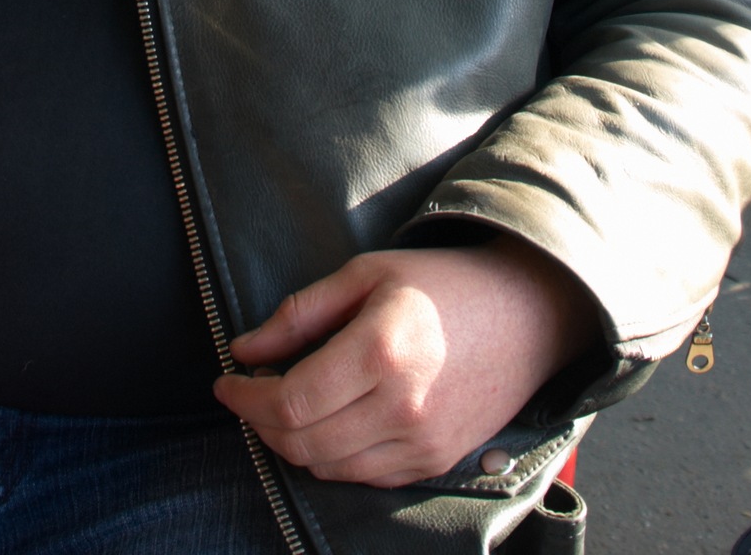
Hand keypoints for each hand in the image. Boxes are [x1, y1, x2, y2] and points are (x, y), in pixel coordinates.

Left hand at [213, 240, 597, 487]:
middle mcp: (401, 406)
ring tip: (280, 408)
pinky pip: (364, 477)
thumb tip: (244, 349)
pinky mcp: (435, 462)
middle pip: (304, 443)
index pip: (292, 399)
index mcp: (381, 350)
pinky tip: (325, 425)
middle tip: (246, 395)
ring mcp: (421, 443)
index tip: (225, 382)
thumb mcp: (365, 273)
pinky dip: (331, 459)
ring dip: (291, 445)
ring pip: (329, 468)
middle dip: (260, 424)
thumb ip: (301, 313)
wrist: (524, 316)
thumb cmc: (441, 284)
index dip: (247, 399)